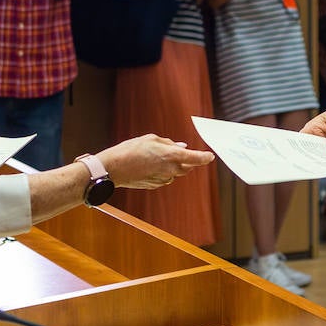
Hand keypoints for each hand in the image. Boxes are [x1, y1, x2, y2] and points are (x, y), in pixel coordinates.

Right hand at [96, 134, 213, 188]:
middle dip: (187, 161)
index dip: (205, 157)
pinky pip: (165, 178)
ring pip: (175, 173)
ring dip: (172, 166)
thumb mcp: (151, 139)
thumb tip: (181, 147)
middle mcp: (170, 170)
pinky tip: (149, 165)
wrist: (114, 168)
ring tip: (155, 156)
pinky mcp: (155, 185)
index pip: (195, 158)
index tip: (210, 156)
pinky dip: (162, 172)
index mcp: (171, 156)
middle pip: (188, 168)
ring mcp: (163, 179)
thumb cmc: (130, 150)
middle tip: (180, 153)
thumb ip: (169, 143)